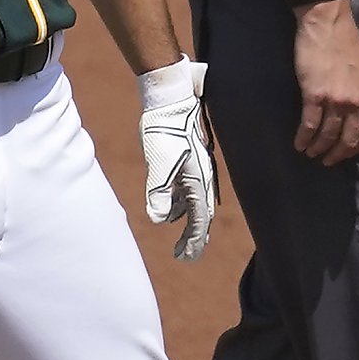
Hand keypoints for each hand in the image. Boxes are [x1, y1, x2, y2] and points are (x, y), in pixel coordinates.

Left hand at [138, 56, 217, 260]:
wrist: (172, 102)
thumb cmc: (165, 131)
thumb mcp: (158, 163)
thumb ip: (157, 192)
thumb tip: (156, 220)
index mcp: (198, 182)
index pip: (199, 220)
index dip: (193, 241)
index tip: (186, 257)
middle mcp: (202, 179)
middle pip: (200, 216)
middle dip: (194, 238)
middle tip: (185, 256)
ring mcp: (197, 171)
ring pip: (193, 204)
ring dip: (187, 222)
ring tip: (180, 240)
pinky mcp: (189, 163)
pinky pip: (188, 191)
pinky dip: (181, 205)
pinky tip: (172, 210)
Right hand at [293, 0, 358, 164]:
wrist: (327, 23)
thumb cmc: (345, 40)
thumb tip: (354, 105)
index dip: (357, 147)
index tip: (346, 153)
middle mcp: (356, 102)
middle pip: (349, 138)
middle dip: (337, 154)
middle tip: (326, 161)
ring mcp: (336, 100)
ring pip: (328, 135)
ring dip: (318, 148)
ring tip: (309, 154)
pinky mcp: (314, 95)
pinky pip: (310, 124)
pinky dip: (304, 138)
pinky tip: (298, 144)